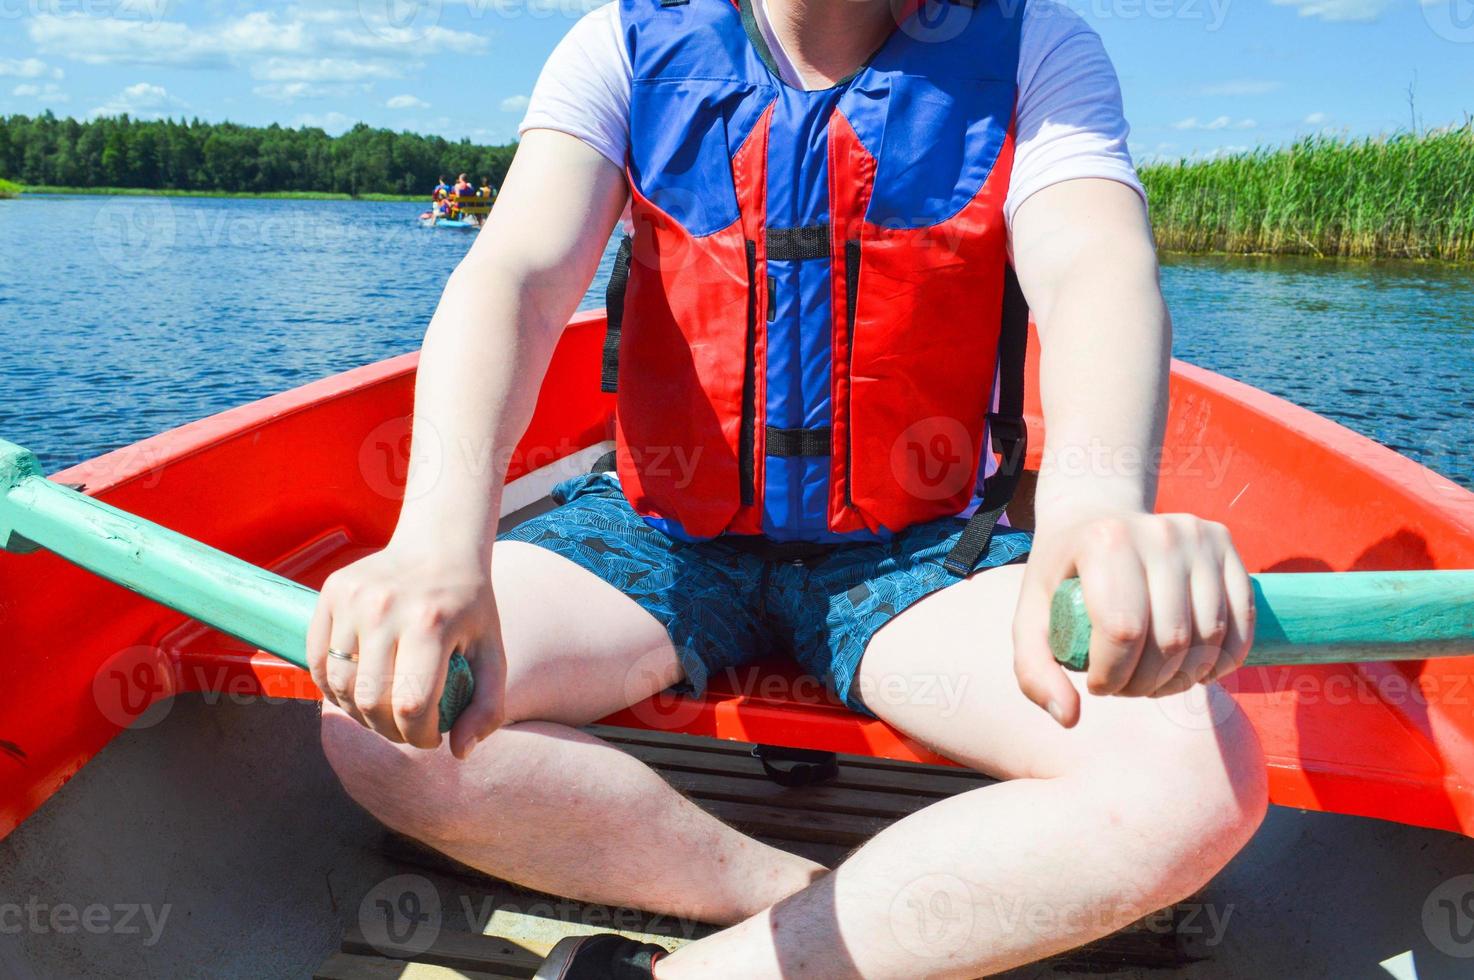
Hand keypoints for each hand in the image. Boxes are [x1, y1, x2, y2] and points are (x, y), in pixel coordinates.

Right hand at [307, 543, 506, 757]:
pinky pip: (318, 661)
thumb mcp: (493, 652)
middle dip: (390, 731)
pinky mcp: (330, 593)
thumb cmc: (470, 606)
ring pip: (340, 686)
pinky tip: (358, 692)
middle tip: (408, 729)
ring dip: (360, 714)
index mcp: (430, 622)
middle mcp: (386, 608)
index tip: (433, 736)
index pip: (412, 705)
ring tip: (383, 713)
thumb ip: (488, 706)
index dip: (421, 736)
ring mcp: (353, 599)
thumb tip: (460, 752)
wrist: (439, 545)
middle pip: (372, 701)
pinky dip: (333, 688)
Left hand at [1012, 512, 1254, 726]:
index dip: (1113, 676)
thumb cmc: (1063, 577)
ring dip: (1184, 678)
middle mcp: (1158, 532)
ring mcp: (1197, 536)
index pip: (1122, 631)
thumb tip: (1069, 718)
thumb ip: (1034, 671)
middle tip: (1127, 688)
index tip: (1098, 685)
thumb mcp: (1032, 618)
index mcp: (1105, 542)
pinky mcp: (1224, 543)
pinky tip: (1197, 672)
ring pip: (1209, 637)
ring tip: (1155, 680)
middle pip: (1170, 640)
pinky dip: (1224, 662)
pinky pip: (1241, 622)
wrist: (1097, 518)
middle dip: (1147, 684)